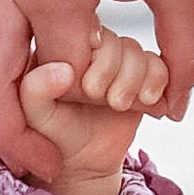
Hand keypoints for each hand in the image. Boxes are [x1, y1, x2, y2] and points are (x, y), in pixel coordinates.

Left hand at [19, 32, 167, 194]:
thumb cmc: (52, 135)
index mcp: (60, 47)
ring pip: (138, 52)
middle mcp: (90, 48)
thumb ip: (36, 89)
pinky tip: (147, 103)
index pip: (86, 33)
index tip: (90, 91)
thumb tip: (64, 69)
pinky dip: (158, 82)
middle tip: (110, 101)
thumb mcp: (35, 115)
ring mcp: (116, 61)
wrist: (81, 161)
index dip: (98, 60)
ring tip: (122, 105)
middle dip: (119, 72)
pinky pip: (159, 66)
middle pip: (116, 41)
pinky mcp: (140, 77)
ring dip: (137, 79)